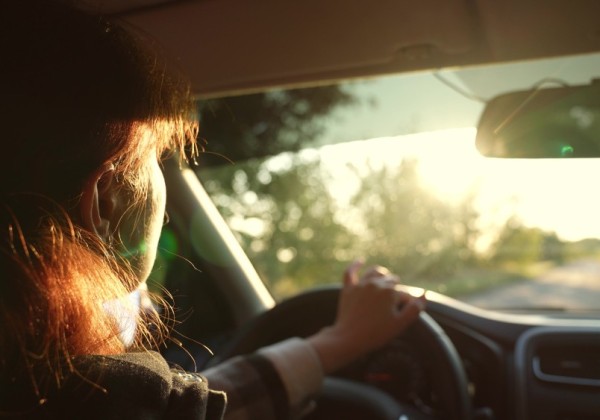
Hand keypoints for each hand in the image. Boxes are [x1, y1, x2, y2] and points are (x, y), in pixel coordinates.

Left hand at [308, 260, 425, 373]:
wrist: (350, 338)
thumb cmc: (377, 333)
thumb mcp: (400, 324)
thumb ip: (415, 308)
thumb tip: (424, 293)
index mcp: (390, 292)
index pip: (404, 294)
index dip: (407, 303)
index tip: (405, 312)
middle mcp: (376, 284)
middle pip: (391, 281)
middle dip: (395, 288)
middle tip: (395, 301)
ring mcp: (361, 285)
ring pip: (374, 272)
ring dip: (382, 274)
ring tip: (385, 277)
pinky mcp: (348, 288)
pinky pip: (350, 272)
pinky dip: (355, 265)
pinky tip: (360, 261)